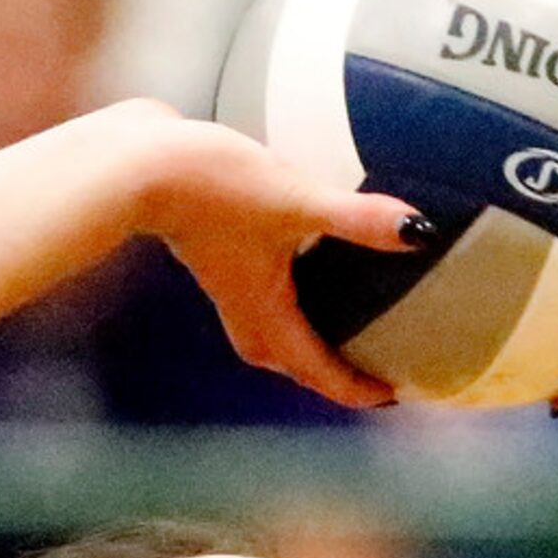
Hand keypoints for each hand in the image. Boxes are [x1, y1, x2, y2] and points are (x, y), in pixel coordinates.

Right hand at [135, 118, 422, 408]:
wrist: (138, 163)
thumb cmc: (211, 187)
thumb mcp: (294, 200)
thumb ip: (357, 219)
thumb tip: (420, 231)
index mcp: (267, 316)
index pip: (321, 373)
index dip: (362, 389)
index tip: (399, 395)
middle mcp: (247, 314)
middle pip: (296, 366)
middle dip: (336, 377)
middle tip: (379, 374)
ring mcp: (230, 289)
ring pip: (275, 338)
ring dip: (309, 346)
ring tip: (348, 335)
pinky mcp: (221, 261)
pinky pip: (264, 302)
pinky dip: (292, 307)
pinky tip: (306, 274)